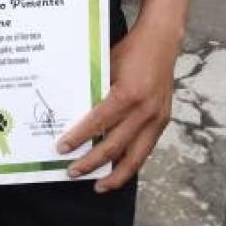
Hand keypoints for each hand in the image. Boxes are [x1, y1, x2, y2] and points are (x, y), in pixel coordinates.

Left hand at [56, 21, 177, 191]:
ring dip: (116, 175)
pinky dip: (131, 162)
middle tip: (72, 171)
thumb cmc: (131, 50)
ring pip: (135, 157)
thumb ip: (95, 90)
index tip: (62, 148)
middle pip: (115, 147)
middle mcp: (144, 111)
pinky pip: (146, 148)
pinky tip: (119, 169)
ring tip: (99, 185)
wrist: (162, 40)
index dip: (79, 138)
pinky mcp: (163, 120)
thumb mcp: (107, 66)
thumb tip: (74, 111)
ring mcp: (157, 118)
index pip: (98, 124)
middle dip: (92, 163)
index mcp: (128, 95)